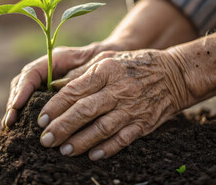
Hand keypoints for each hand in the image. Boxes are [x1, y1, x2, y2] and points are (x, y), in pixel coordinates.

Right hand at [2, 42, 106, 127]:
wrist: (111, 61)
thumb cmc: (102, 61)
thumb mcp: (92, 66)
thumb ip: (75, 76)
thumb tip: (56, 90)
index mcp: (55, 59)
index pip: (32, 73)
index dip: (22, 89)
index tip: (16, 106)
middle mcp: (47, 70)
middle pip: (23, 84)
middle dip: (15, 103)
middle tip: (10, 122)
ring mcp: (47, 81)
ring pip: (25, 94)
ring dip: (17, 110)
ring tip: (11, 127)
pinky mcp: (50, 94)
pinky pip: (34, 103)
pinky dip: (27, 114)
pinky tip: (22, 128)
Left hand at [37, 50, 194, 159]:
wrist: (174, 74)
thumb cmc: (136, 64)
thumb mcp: (110, 58)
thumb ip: (84, 71)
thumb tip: (57, 85)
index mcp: (106, 71)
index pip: (74, 90)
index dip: (55, 107)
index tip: (41, 120)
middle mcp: (118, 89)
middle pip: (84, 111)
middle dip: (62, 127)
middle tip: (46, 140)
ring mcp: (132, 108)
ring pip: (101, 129)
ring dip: (80, 141)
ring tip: (64, 150)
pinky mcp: (144, 123)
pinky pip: (123, 139)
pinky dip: (107, 149)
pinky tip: (93, 156)